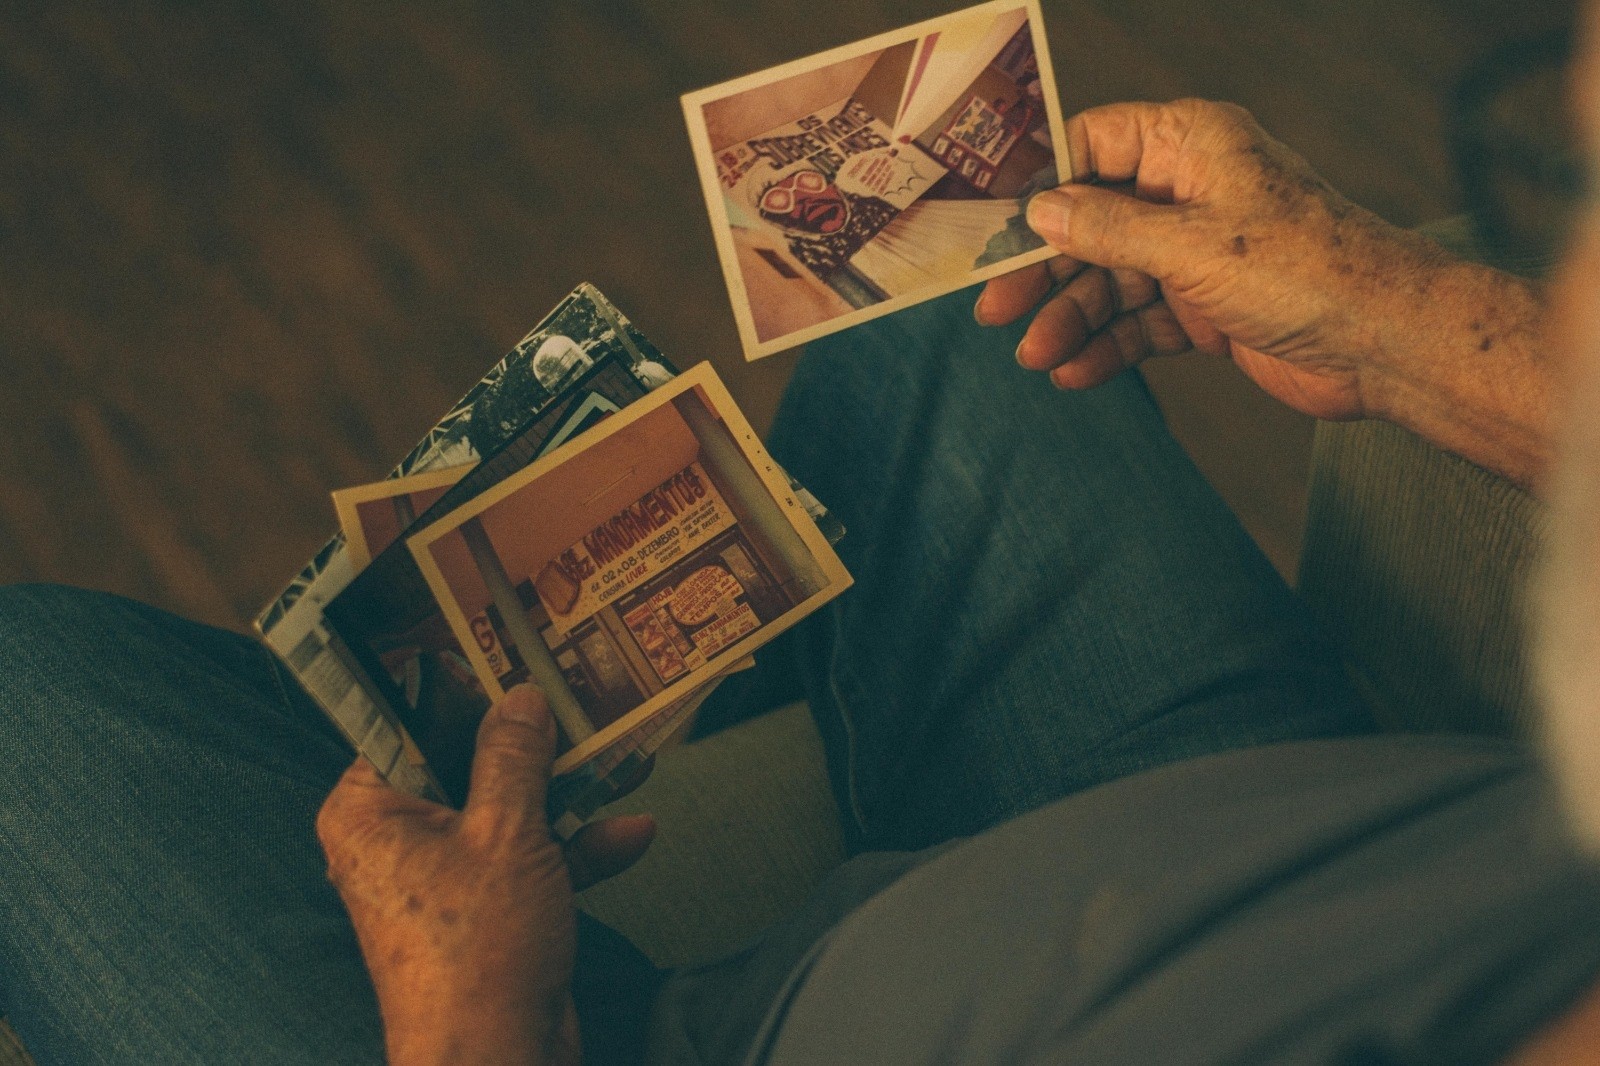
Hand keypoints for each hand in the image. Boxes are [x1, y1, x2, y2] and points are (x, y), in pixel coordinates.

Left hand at [316, 685, 655, 1065]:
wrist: (498, 1060)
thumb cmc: (475, 957)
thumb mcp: (506, 832)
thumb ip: (514, 757)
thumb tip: (520, 701)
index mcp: (369, 814)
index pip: (404, 726)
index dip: (455, 689)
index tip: (499, 652)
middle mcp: (396, 842)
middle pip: (465, 766)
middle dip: (531, 744)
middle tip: (573, 696)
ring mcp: (443, 880)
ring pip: (507, 812)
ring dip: (567, 793)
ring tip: (619, 753)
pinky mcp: (485, 913)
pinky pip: (530, 861)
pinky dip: (576, 848)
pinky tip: (629, 831)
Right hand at [977, 99, 1457, 421]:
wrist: (1384, 345)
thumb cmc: (1308, 272)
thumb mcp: (1192, 246)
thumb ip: (1109, 230)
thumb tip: (1042, 213)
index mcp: (1192, 146)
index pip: (1094, 144)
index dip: (1040, 181)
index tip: (991, 222)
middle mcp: (1190, 192)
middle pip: (1091, 223)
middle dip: (1046, 271)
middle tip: (996, 309)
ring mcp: (1197, 252)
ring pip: (1111, 280)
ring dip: (1072, 318)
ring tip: (1036, 356)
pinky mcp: (1207, 307)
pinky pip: (1140, 323)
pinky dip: (1108, 346)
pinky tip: (1075, 373)